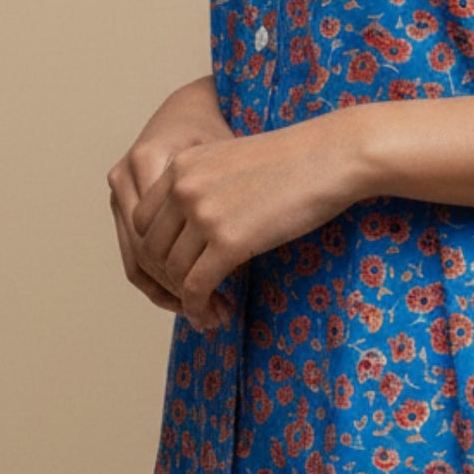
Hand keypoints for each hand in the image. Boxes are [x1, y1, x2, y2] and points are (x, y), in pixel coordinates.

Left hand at [130, 109, 365, 329]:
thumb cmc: (293, 160)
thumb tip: (190, 229)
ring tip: (209, 311)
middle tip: (193, 297)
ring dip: (187, 300)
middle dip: (169, 280)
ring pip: (173, 273)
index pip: (142, 221)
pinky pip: (197, 287)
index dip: (158, 252)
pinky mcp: (228, 242)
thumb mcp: (230, 161)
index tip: (179, 270)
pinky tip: (215, 316)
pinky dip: (200, 308)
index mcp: (180, 165)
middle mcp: (183, 188)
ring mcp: (204, 214)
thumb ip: (201, 187)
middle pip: (152, 250)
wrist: (330, 156)